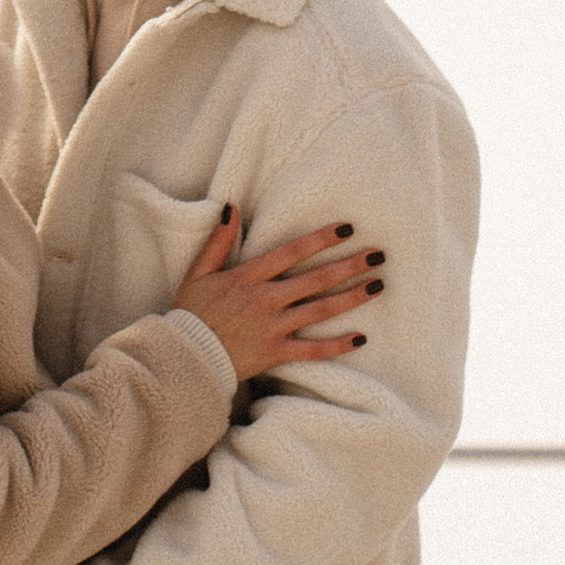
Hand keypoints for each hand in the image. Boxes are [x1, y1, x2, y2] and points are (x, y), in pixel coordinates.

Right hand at [175, 213, 382, 383]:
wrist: (187, 357)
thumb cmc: (192, 314)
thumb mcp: (199, 272)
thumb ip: (218, 240)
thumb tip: (230, 207)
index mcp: (249, 277)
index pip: (292, 252)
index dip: (321, 239)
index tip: (347, 229)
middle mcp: (267, 300)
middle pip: (316, 279)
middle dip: (349, 265)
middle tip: (378, 255)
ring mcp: (274, 327)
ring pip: (321, 311)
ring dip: (352, 298)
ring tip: (377, 286)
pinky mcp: (277, 353)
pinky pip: (313, 350)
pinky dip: (337, 345)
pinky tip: (361, 337)